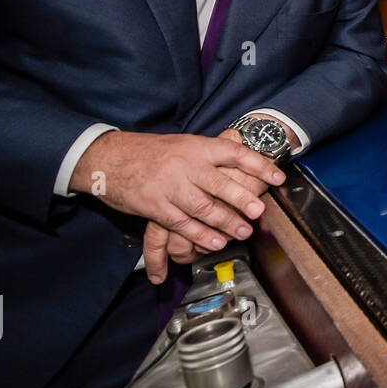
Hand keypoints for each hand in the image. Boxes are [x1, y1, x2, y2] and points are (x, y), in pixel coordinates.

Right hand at [72, 131, 282, 280]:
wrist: (108, 158)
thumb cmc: (150, 152)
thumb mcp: (183, 145)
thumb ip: (208, 156)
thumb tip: (242, 162)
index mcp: (196, 147)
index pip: (234, 152)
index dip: (258, 164)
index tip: (277, 176)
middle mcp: (185, 165)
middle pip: (220, 183)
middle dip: (242, 199)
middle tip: (258, 211)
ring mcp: (170, 186)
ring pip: (203, 207)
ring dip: (225, 222)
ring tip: (243, 232)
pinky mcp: (155, 206)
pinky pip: (182, 224)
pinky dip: (199, 235)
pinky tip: (215, 242)